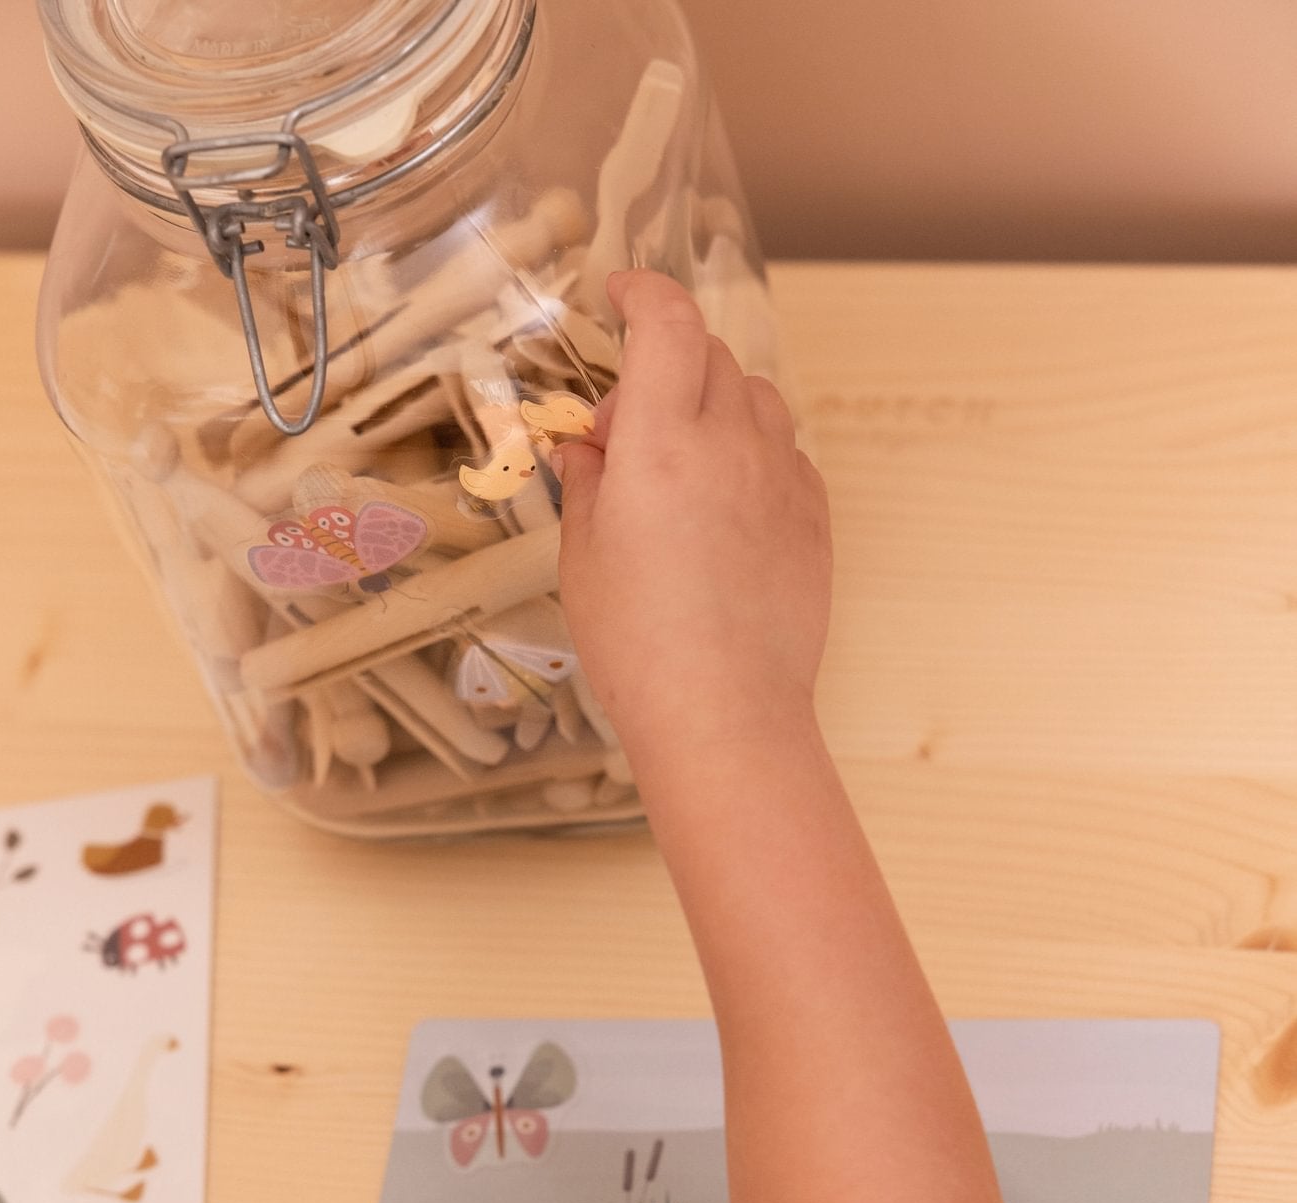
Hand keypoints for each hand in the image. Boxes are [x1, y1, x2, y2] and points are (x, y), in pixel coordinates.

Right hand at [555, 270, 832, 772]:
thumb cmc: (640, 646)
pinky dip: (752, 455)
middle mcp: (731, 445)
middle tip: (626, 432)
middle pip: (710, 355)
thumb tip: (587, 447)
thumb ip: (588, 483)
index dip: (643, 293)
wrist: (724, 714)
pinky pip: (785, 455)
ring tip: (679, 469)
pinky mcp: (813, 518)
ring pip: (756, 399)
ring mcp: (782, 479)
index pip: (667, 322)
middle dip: (666, 366)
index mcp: (662, 443)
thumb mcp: (584, 558)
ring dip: (714, 406)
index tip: (619, 295)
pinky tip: (721, 508)